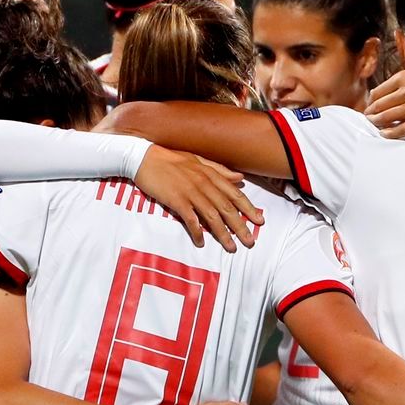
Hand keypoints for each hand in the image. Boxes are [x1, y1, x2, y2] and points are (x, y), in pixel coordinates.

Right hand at [134, 146, 261, 251]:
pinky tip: (201, 242)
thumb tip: (241, 178)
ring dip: (223, 233)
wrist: (144, 157)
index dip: (249, 208)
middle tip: (251, 242)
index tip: (260, 221)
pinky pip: (190, 218)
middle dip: (241, 226)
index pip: (235, 194)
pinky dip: (197, 231)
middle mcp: (204, 184)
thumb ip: (220, 171)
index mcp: (211, 174)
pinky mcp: (176, 200)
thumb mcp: (198, 160)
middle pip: (227, 208)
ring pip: (212, 216)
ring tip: (231, 247)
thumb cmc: (171, 159)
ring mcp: (190, 192)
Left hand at [365, 66, 404, 138]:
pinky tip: (384, 134)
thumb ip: (400, 83)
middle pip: (379, 106)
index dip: (371, 102)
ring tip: (373, 126)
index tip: (370, 108)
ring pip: (387, 117)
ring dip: (377, 123)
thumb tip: (382, 93)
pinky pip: (401, 129)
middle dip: (371, 114)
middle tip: (368, 119)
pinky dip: (390, 132)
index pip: (377, 93)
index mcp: (402, 78)